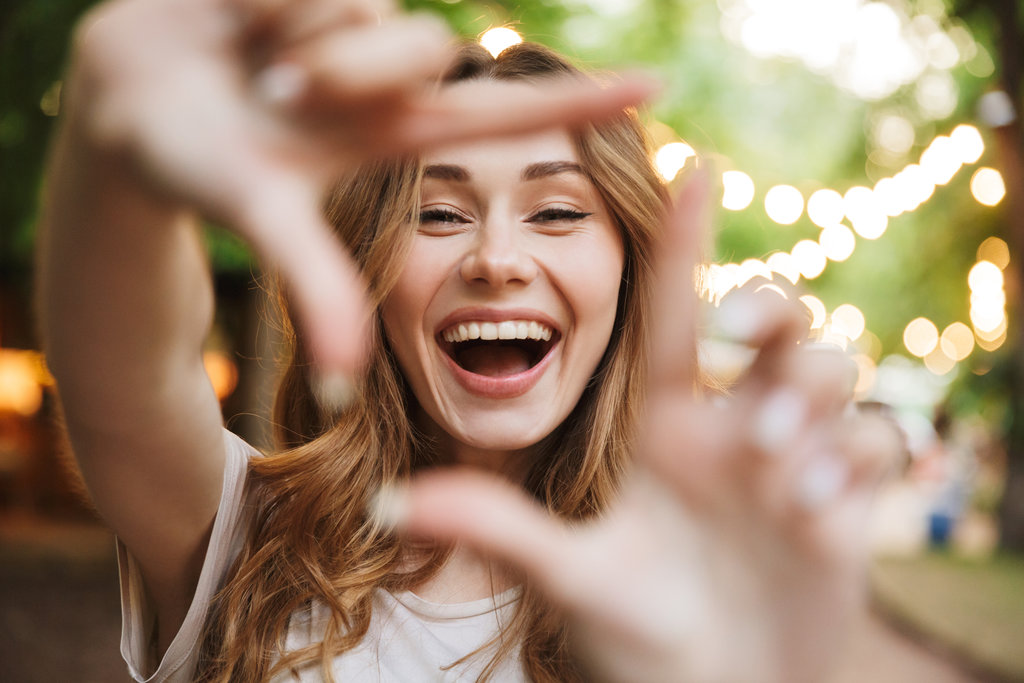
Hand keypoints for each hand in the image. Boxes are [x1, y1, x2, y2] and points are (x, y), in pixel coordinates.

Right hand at [65, 0, 655, 374]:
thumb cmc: (191, 169)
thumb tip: (342, 385)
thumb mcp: (262, 219)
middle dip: (348, 72)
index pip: (505, 117)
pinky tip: (236, 19)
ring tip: (250, 64)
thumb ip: (313, 285)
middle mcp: (387, 76)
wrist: (123, 103)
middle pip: (422, 48)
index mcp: (396, 134)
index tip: (656, 89)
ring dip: (295, 37)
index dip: (579, 105)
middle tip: (277, 95)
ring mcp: (353, 23)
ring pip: (367, 8)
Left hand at [385, 170, 900, 681]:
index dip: (683, 241)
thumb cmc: (635, 637)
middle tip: (735, 341)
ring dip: (807, 401)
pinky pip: (873, 443)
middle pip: (773, 321)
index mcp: (664, 427)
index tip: (688, 164)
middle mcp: (730, 428)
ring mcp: (792, 460)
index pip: (672, 315)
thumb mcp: (567, 577)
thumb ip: (495, 529)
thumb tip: (391, 502)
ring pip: (830, 370)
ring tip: (769, 467)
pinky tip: (810, 508)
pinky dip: (850, 459)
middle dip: (767, 311)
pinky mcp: (845, 501)